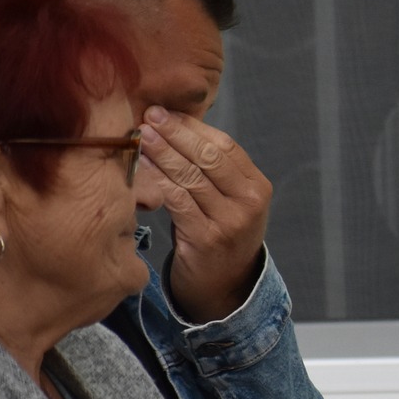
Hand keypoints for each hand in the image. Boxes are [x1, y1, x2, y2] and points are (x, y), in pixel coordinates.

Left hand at [136, 106, 272, 321]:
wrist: (225, 286)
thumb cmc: (219, 234)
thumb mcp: (227, 201)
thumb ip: (211, 171)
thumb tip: (173, 127)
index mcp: (257, 187)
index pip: (225, 146)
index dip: (193, 127)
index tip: (165, 112)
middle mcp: (250, 202)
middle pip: (209, 157)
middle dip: (176, 134)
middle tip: (149, 116)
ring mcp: (231, 221)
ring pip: (191, 177)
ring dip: (162, 153)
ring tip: (141, 135)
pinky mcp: (207, 238)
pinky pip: (177, 200)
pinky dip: (157, 181)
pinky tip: (141, 168)